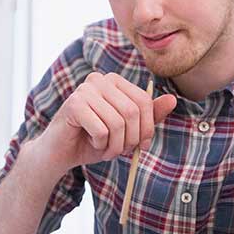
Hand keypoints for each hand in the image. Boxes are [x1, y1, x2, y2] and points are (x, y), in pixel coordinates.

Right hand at [38, 72, 176, 169]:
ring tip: (106, 150)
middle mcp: (100, 80)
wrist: (61, 153)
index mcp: (114, 81)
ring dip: (115, 145)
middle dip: (131, 139)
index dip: (148, 128)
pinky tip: (91, 143)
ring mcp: (85, 90)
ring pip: (117, 122)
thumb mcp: (127, 130)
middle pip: (132, 111)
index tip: (141, 146)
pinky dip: (100, 145)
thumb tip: (173, 99)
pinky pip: (101, 129)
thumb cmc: (94, 140)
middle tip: (122, 152)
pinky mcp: (73, 104)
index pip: (144, 101)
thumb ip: (149, 116)